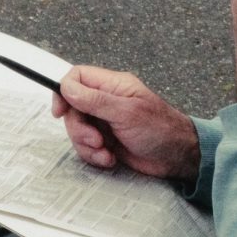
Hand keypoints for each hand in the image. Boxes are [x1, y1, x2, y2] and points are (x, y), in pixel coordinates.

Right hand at [54, 66, 202, 183]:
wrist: (177, 158)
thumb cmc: (161, 130)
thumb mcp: (126, 112)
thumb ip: (95, 100)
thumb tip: (67, 88)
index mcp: (113, 85)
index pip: (77, 78)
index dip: (63, 92)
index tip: (60, 112)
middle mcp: (106, 101)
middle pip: (72, 108)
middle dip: (79, 128)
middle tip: (95, 139)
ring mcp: (105, 121)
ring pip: (77, 130)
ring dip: (87, 145)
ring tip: (106, 151)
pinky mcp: (106, 141)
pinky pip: (86, 146)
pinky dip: (94, 155)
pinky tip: (110, 158)